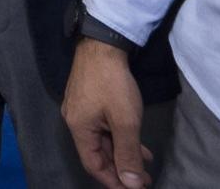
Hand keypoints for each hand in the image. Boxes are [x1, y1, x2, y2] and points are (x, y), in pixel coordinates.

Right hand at [62, 38, 152, 187]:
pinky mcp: (87, 99)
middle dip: (121, 168)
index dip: (113, 181)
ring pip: (101, 140)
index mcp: (79, 128)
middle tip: (144, 178)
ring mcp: (80, 109)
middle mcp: (75, 121)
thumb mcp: (125, 122)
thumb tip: (131, 184)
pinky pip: (102, 127)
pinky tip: (135, 140)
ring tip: (144, 161)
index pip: (93, 165)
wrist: (102, 44)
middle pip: (97, 153)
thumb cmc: (112, 84)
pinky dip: (118, 137)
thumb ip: (128, 154)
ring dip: (122, 152)